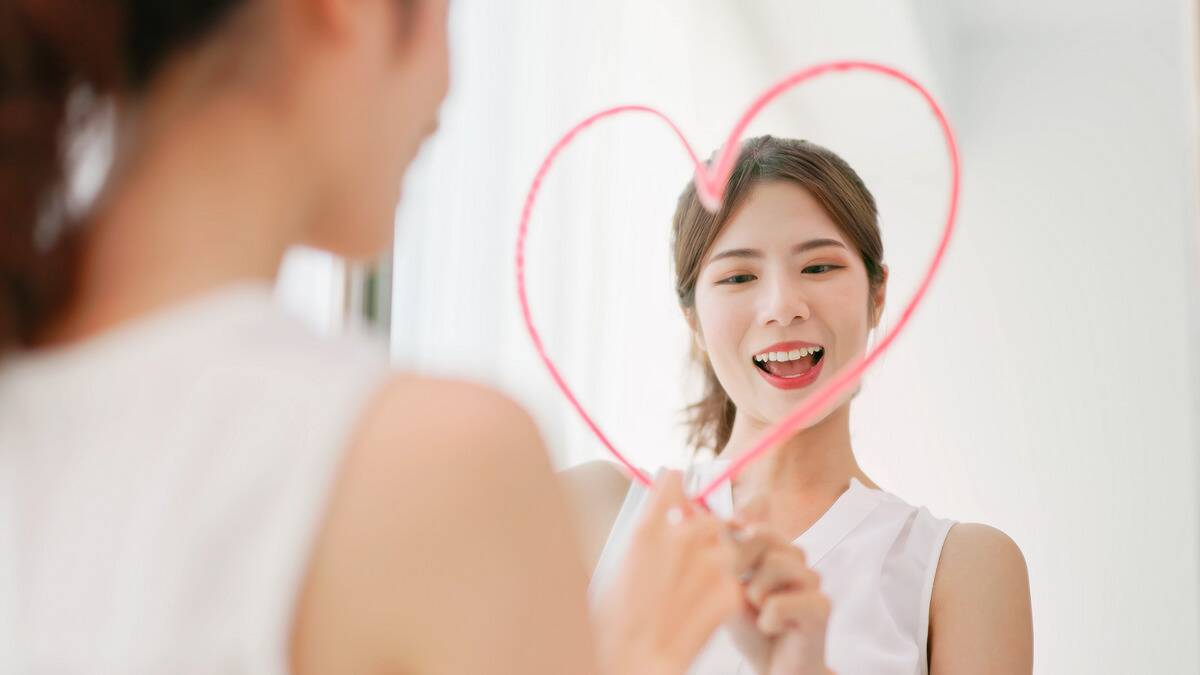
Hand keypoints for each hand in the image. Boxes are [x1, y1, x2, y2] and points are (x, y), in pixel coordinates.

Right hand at [594, 471, 742, 674]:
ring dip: (718, 565)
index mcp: (647, 529)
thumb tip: (661, 518)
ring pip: (727, 549)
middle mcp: (681, 538)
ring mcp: (709, 564)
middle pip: (708, 518)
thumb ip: (646, 535)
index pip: (673, 481)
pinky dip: (726, 595)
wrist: (636, 661)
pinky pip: (735, 582)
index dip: (678, 489)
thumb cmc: (617, 624)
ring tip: (694, 594)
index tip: (681, 497)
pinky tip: (703, 612)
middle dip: (703, 535)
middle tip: (689, 562)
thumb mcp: (618, 568)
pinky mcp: (729, 591)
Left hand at [726, 523, 833, 674]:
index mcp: (774, 550)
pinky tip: (776, 629)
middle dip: (739, 564)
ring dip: (755, 596)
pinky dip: (767, 621)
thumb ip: (728, 559)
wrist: (777, 669)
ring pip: (775, 565)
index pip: (753, 524)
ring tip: (761, 613)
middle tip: (742, 594)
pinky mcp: (822, 606)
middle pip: (763, 536)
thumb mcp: (729, 591)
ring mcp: (813, 581)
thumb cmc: (753, 629)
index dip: (733, 538)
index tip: (725, 562)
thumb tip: (726, 523)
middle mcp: (796, 560)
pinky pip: (779, 604)